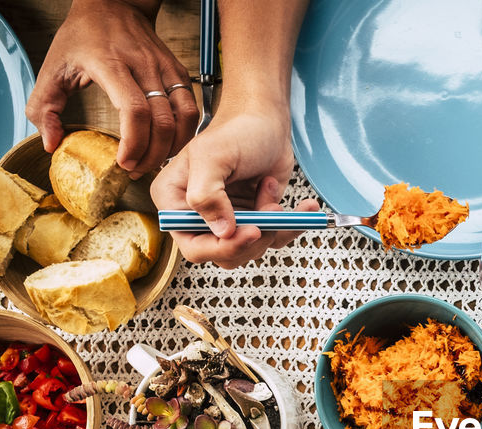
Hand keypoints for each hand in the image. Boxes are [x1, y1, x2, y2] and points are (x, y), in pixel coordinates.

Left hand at [27, 0, 197, 177]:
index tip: (124, 161)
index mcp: (111, 65)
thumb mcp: (52, 67)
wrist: (113, 4)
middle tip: (137, 169)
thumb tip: (52, 143)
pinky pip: (191, 109)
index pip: (134, 111)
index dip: (134, 143)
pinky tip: (170, 143)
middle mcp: (143, 66)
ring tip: (156, 159)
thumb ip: (43, 107)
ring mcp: (165, 68)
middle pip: (163, 121)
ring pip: (184, 118)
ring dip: (174, 146)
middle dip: (153, 154)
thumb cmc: (83, 36)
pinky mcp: (179, 72)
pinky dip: (185, 133)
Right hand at [150, 100, 319, 267]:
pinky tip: (306, 208)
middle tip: (270, 209)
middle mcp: (198, 216)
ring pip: (252, 249)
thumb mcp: (214, 157)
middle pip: (224, 254)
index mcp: (175, 201)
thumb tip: (222, 232)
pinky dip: (293, 225)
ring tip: (270, 186)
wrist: (265, 121)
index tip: (253, 230)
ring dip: (272, 224)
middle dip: (254, 237)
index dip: (223, 246)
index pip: (193, 246)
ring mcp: (228, 220)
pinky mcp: (254, 219)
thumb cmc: (236, 130)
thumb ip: (207, 195)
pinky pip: (275, 238)